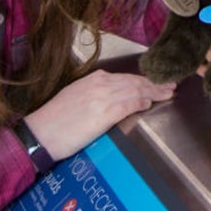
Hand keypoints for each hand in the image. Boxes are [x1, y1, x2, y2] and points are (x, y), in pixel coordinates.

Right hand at [23, 70, 175, 160]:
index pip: (125, 77)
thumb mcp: (74, 97)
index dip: (142, 80)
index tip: (154, 82)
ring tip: (167, 93)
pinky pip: (129, 104)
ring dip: (154, 91)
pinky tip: (150, 102)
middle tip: (170, 85)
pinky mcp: (104, 113)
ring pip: (135, 90)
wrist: (41, 133)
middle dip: (154, 84)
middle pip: (134, 82)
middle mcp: (100, 85)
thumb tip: (109, 97)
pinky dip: (141, 101)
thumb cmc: (54, 120)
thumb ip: (93, 94)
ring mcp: (103, 98)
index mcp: (93, 80)